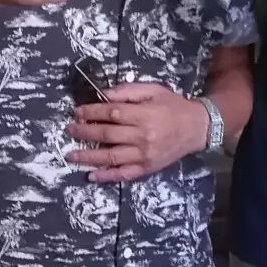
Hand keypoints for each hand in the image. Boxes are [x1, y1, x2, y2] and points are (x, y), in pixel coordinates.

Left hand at [66, 83, 209, 183]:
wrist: (197, 128)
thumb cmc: (174, 106)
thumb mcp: (154, 90)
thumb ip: (129, 91)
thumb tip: (105, 95)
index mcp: (145, 114)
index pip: (112, 113)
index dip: (92, 112)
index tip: (78, 112)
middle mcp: (143, 136)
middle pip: (107, 134)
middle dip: (85, 131)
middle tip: (69, 130)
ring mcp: (144, 155)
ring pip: (111, 156)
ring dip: (89, 156)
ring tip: (72, 155)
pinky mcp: (147, 168)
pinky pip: (124, 174)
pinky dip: (107, 176)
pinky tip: (91, 176)